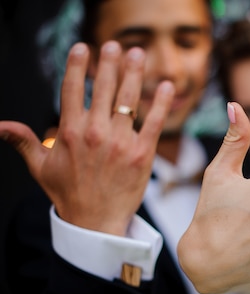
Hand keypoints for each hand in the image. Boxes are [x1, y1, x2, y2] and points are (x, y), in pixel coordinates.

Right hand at [0, 41, 173, 235]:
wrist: (96, 222)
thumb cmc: (68, 194)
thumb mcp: (41, 167)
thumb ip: (23, 141)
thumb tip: (0, 124)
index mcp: (70, 132)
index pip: (72, 90)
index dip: (77, 66)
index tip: (83, 48)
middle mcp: (95, 133)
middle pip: (103, 89)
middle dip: (109, 63)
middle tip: (115, 45)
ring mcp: (120, 143)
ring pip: (128, 100)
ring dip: (133, 74)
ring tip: (137, 54)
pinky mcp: (142, 154)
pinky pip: (154, 123)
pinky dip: (160, 103)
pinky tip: (165, 86)